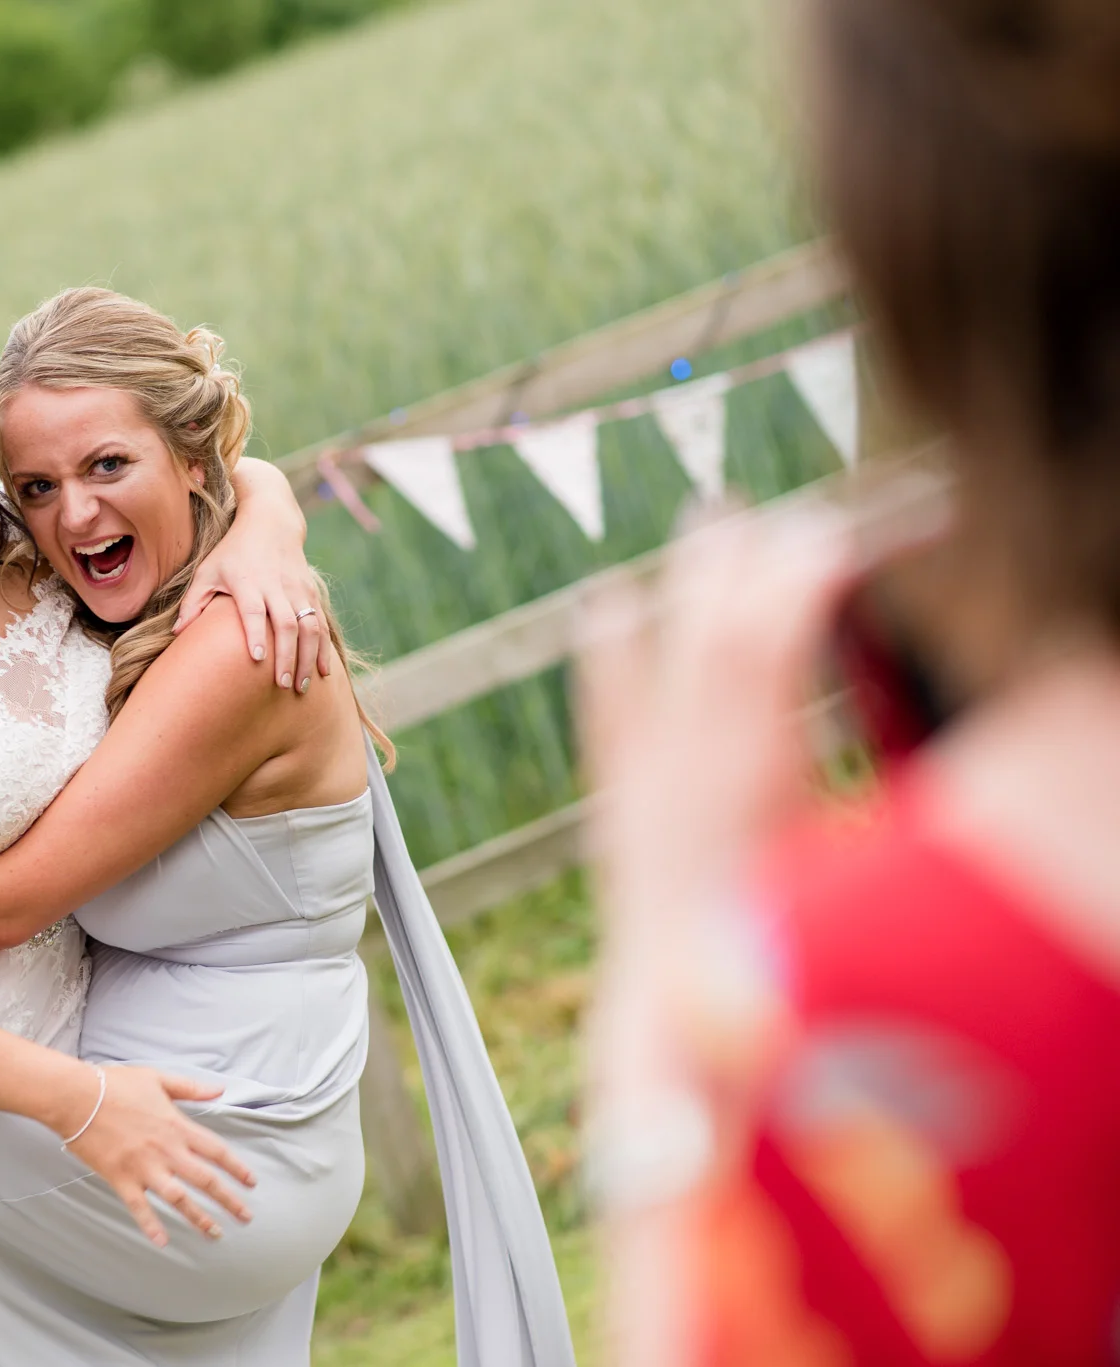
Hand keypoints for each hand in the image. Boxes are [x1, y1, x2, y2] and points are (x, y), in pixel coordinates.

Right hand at [60, 1065, 256, 1246]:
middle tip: (246, 1217)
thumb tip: (219, 1089)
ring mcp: (144, 1168)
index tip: (250, 1183)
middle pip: (205, 1180)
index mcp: (177, 1126)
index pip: (217, 1151)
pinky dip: (150, 1226)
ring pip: (178, 1199)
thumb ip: (190, 1088)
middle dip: (229, 1201)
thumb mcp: (158, 1079)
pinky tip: (162, 1243)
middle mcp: (166, 1151)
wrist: (77, 1098)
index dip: (237, 1168)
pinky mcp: (121, 1179)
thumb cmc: (115, 1085)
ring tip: (215, 1234)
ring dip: (199, 1218)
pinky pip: (139, 1208)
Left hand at [177, 533, 329, 693]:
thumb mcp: (208, 570)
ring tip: (302, 687)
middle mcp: (276, 586)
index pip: (253, 610)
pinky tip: (322, 671)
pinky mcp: (311, 592)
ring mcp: (297, 589)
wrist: (271, 522)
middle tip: (283, 686)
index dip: (256, 633)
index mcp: (247, 581)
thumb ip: (193, 602)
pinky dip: (324, 648)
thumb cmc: (232, 552)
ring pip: (309, 626)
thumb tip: (177, 634)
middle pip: (285, 624)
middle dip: (287, 656)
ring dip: (308, 658)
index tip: (257, 659)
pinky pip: (321, 622)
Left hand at [580, 501, 850, 1093]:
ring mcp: (643, 774)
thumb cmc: (790, 957)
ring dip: (693, 580)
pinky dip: (609, 647)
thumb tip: (967, 742)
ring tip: (715, 515)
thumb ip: (890, 794)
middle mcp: (686, 759)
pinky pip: (606, 704)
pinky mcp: (618, 798)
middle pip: (716, 626)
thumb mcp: (852, 866)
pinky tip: (609, 600)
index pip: (769, 637)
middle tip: (799, 511)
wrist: (681, 1021)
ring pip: (661, 649)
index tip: (841, 534)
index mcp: (752, 771)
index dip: (802, 572)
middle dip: (758, 556)